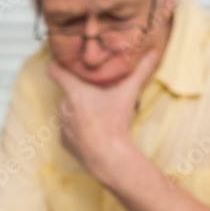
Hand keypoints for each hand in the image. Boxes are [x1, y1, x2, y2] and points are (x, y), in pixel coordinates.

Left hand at [47, 51, 160, 183]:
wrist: (108, 158)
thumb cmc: (114, 122)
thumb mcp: (129, 94)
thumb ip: (141, 71)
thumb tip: (153, 52)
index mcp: (74, 91)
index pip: (55, 70)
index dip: (56, 64)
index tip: (59, 60)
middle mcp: (63, 107)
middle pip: (69, 93)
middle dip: (80, 93)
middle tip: (98, 95)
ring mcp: (62, 126)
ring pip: (69, 113)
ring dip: (80, 113)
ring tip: (98, 117)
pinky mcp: (64, 143)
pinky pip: (69, 132)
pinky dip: (79, 131)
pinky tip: (93, 134)